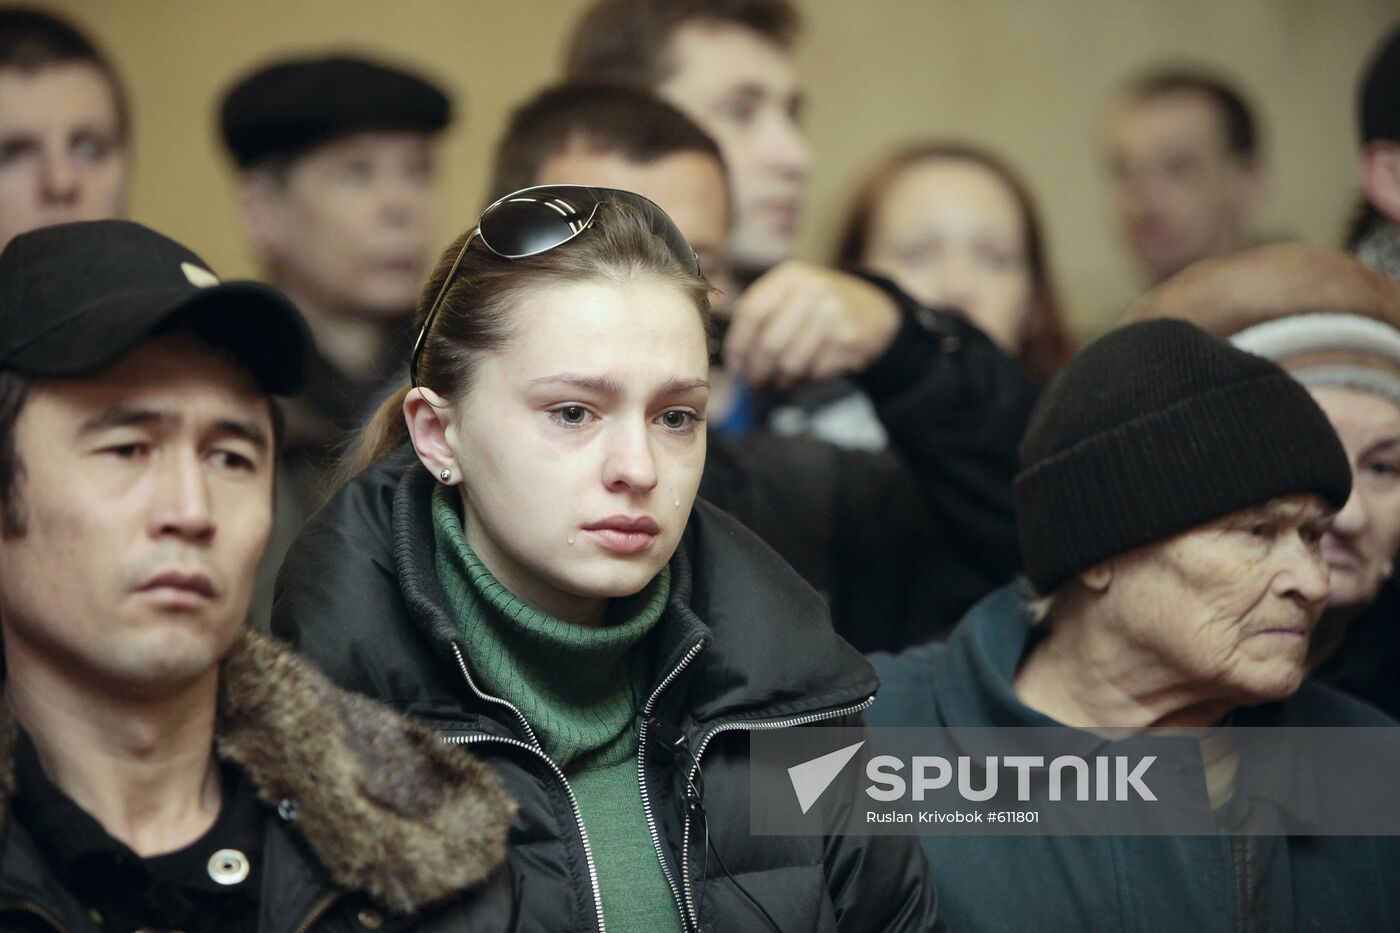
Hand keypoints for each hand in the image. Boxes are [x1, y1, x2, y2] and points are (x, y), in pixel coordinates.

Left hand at [723, 261, 899, 389]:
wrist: (874, 308)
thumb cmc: (819, 307)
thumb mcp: (792, 294)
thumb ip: (761, 316)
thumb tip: (732, 357)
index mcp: (789, 277)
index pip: (751, 313)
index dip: (737, 344)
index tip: (734, 365)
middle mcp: (812, 291)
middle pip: (769, 343)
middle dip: (757, 371)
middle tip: (754, 383)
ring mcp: (833, 315)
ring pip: (791, 363)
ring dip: (781, 380)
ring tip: (780, 381)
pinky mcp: (849, 341)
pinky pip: (815, 373)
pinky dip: (806, 381)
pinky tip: (807, 374)